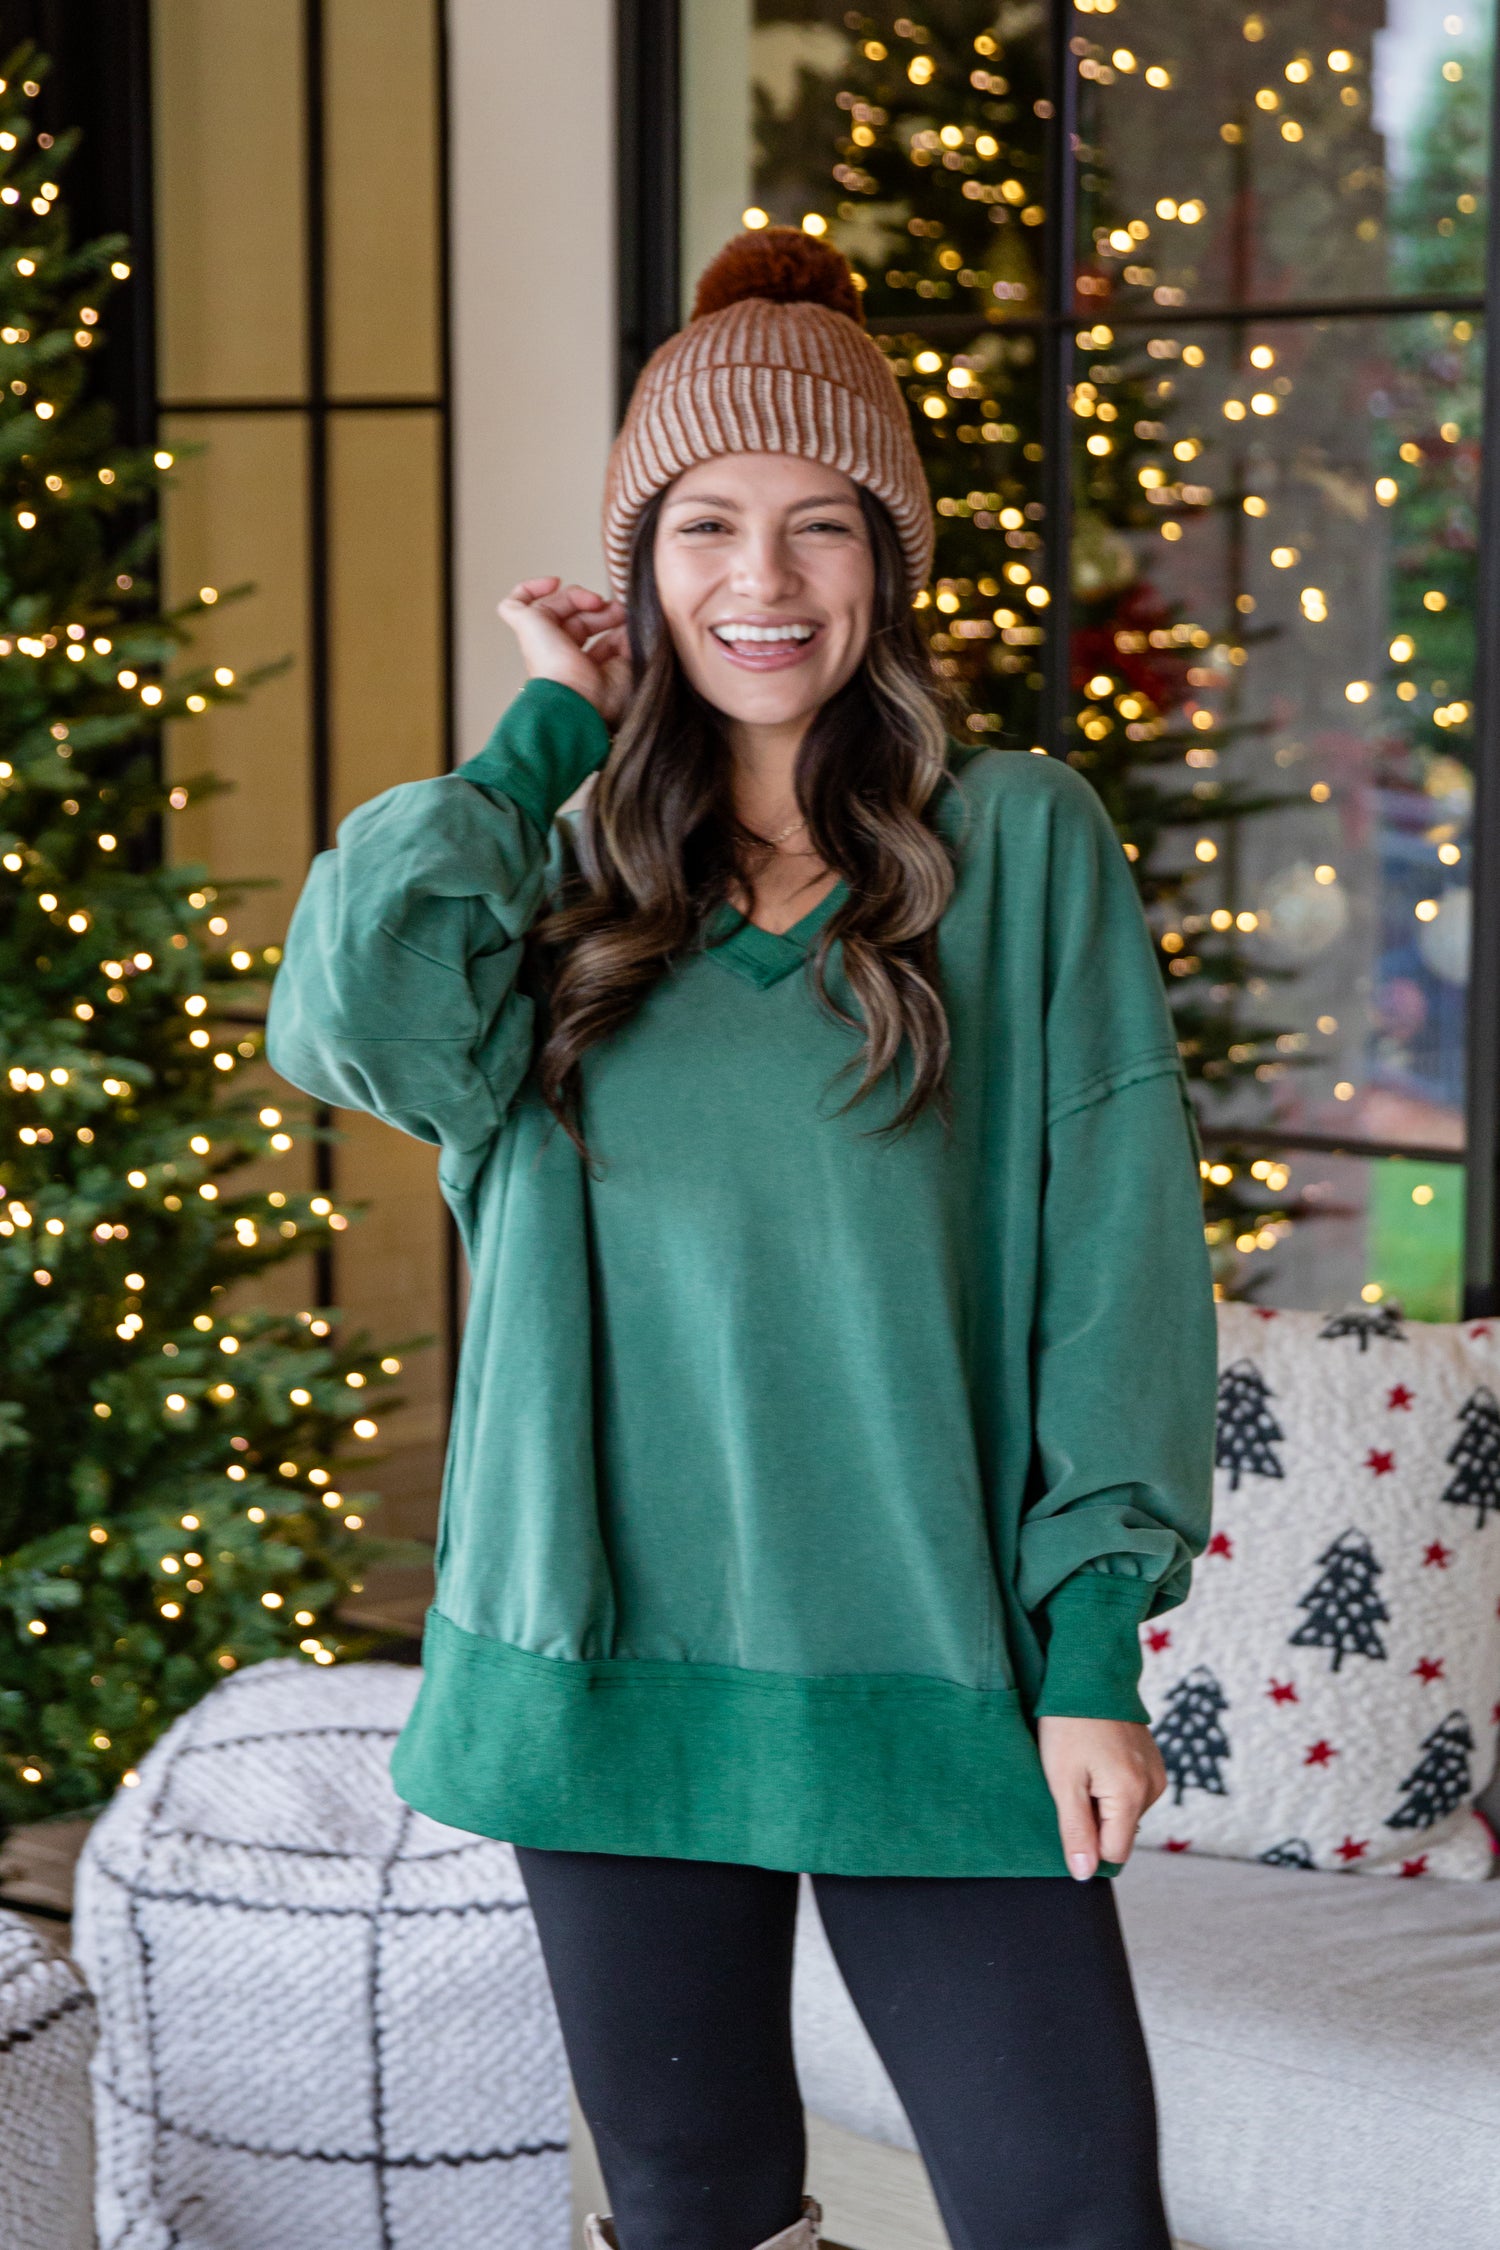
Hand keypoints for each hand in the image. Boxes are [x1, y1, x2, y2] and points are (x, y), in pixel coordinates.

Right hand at [497, 576, 632, 725]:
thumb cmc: (603, 698)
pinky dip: (531, 588)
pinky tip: (554, 583)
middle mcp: (556, 655)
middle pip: (575, 617)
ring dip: (579, 596)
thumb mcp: (629, 665)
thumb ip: (629, 641)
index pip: (590, 634)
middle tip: (619, 610)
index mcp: (578, 668)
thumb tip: (630, 622)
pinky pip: (515, 603)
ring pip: (554, 606)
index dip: (608, 620)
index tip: (626, 619)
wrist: (578, 703)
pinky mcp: (525, 627)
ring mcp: (539, 641)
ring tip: (597, 602)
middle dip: (599, 609)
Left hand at [1037, 1715, 1165, 1881]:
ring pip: (1125, 1814)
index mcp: (1132, 1795)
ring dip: (1102, 1802)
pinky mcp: (1153, 1762)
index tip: (1068, 1814)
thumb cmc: (1069, 1725)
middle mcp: (1153, 1787)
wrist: (1089, 1674)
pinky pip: (1132, 1793)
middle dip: (1094, 1821)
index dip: (1088, 1845)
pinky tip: (1096, 1760)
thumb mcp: (1063, 1781)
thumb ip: (1076, 1830)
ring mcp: (1156, 1773)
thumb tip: (1084, 1874)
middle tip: (1073, 1783)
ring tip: (1083, 1766)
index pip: (1115, 1853)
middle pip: (1120, 1833)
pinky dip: (1112, 1786)